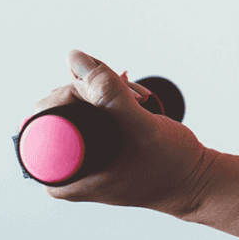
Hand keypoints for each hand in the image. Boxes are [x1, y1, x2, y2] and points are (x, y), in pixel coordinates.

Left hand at [31, 50, 215, 216]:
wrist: (194, 181)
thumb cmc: (171, 165)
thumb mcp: (142, 128)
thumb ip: (109, 94)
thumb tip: (74, 58)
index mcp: (64, 179)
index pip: (44, 119)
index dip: (74, 96)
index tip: (112, 98)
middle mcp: (66, 169)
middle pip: (57, 108)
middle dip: (94, 90)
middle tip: (132, 94)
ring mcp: (80, 156)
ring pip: (75, 104)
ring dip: (105, 90)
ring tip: (138, 97)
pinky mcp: (95, 145)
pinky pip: (90, 109)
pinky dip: (111, 96)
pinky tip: (133, 97)